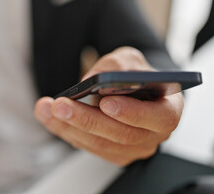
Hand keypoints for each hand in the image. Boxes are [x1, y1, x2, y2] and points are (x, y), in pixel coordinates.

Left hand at [34, 47, 183, 165]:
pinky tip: (49, 117)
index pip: (158, 118)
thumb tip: (92, 79)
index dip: (132, 113)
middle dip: (86, 119)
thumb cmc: (133, 74)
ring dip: (68, 126)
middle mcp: (153, 134)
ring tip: (45, 108)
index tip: (106, 102)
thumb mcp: (128, 59)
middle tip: (61, 105)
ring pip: (99, 143)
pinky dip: (65, 131)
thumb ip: (116, 66)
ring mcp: (134, 148)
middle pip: (121, 134)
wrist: (129, 89)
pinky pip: (88, 146)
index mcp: (168, 110)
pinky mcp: (113, 153)